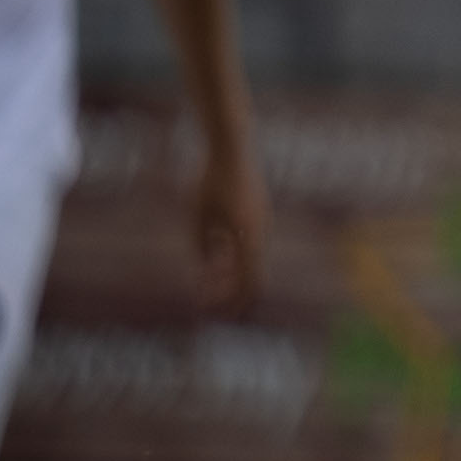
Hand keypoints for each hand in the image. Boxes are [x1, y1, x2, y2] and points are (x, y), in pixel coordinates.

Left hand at [187, 125, 271, 311]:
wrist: (232, 148)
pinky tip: (215, 252)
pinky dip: (234, 256)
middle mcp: (261, 233)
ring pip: (250, 259)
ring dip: (229, 273)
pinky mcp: (258, 214)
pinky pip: (249, 243)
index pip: (248, 282)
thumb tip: (207, 274)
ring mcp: (263, 223)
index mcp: (249, 238)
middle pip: (250, 274)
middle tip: (207, 301)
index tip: (213, 312)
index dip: (233, 301)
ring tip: (207, 278)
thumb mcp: (198, 217)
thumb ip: (202, 246)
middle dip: (229, 291)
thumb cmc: (211, 181)